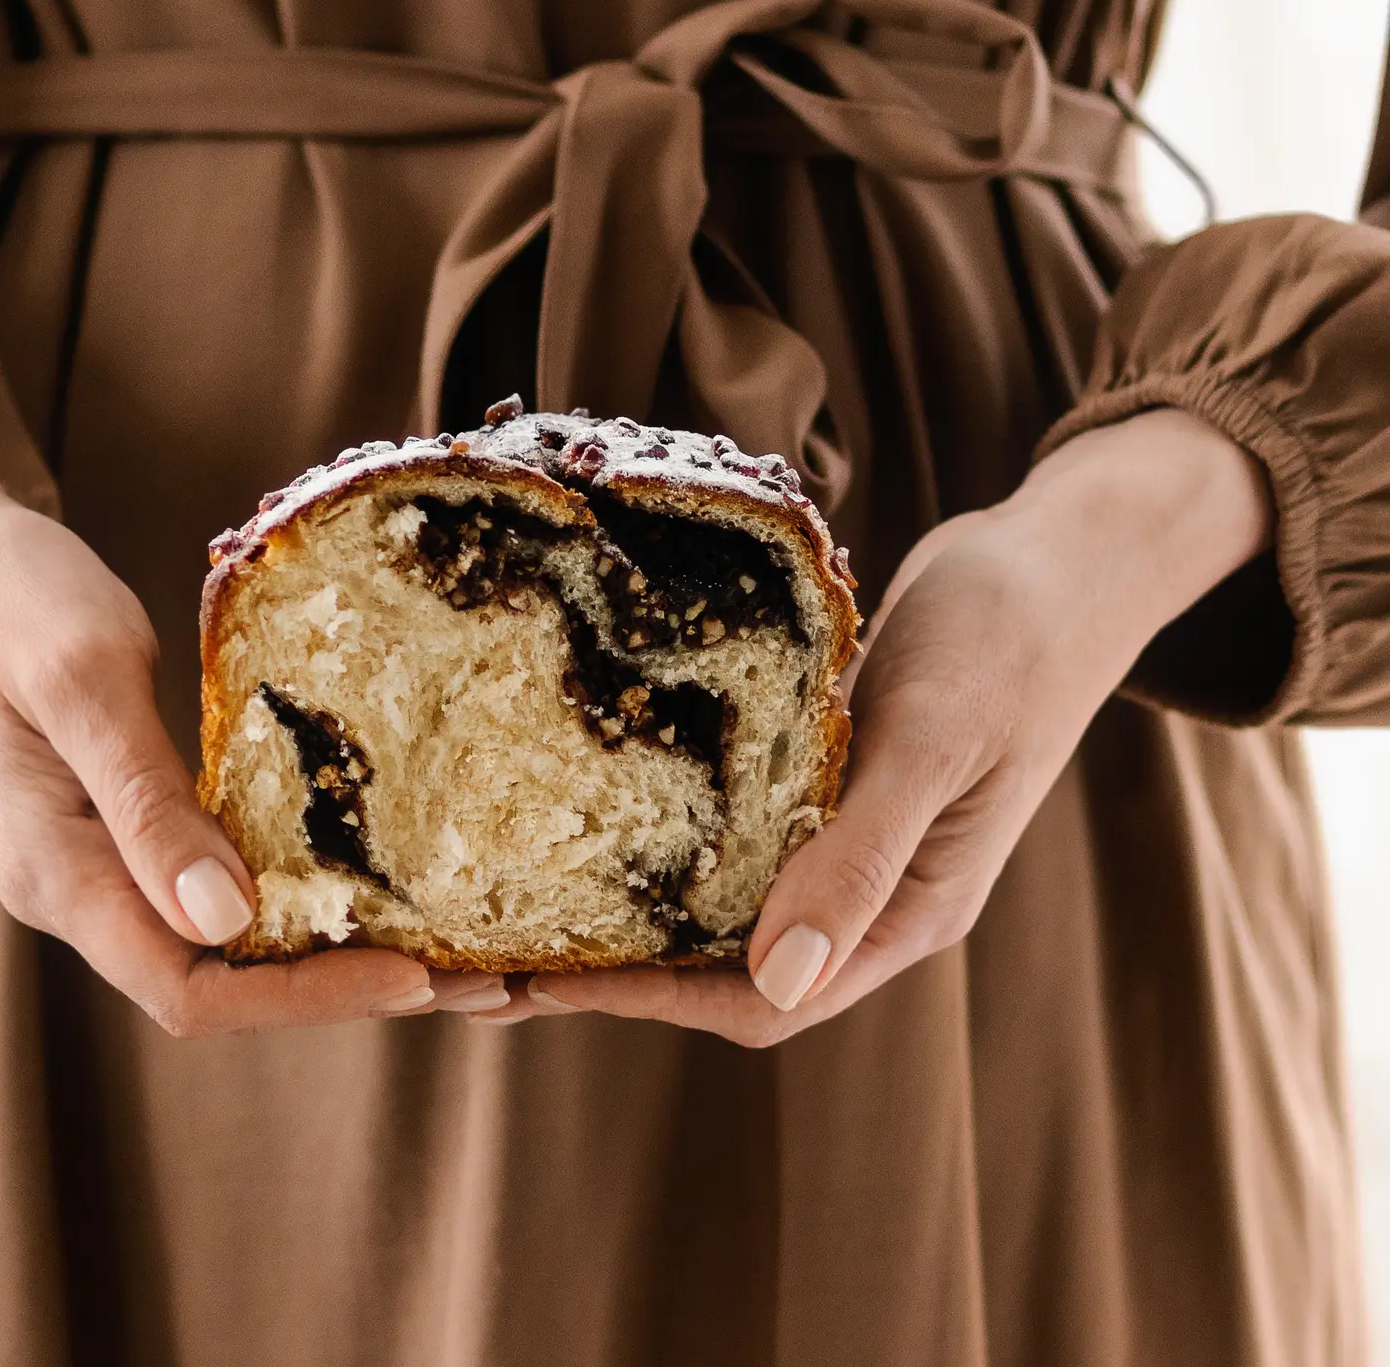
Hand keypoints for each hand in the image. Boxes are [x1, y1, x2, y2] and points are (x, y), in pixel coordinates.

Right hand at [0, 397, 508, 1031]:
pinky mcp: (113, 817)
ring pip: (214, 938)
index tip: (413, 975)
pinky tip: (354, 864)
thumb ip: (145, 804)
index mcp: (54, 871)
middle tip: (462, 970)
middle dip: (333, 986)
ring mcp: (90, 855)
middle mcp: (72, 887)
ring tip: (434, 929)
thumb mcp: (82, 680)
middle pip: (213, 982)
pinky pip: (204, 879)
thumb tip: (226, 924)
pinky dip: (283, 886)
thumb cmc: (1, 597)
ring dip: (318, 945)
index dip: (304, 999)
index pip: (190, 990)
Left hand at [519, 408, 1272, 1043]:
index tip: (541, 980)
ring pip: (728, 891)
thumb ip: (861, 857)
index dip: (651, 1001)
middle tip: (494, 943)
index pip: (766, 1000)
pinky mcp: (833, 766)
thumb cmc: (1009, 640)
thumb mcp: (931, 742)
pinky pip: (740, 818)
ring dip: (636, 895)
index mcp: (909, 910)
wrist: (1061, 553)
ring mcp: (852, 826)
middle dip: (619, 963)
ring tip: (523, 873)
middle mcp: (874, 887)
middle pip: (730, 962)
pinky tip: (596, 787)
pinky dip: (673, 821)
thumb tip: (779, 978)